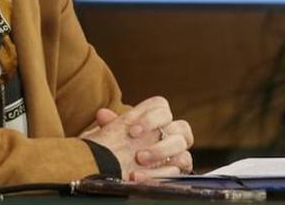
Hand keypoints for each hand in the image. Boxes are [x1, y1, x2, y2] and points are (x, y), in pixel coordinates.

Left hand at [80, 96, 194, 180]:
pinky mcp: (178, 169)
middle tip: (138, 154)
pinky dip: (164, 173)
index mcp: (156, 120)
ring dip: (161, 153)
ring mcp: (177, 151)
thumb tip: (102, 114)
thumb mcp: (113, 136)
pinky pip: (181, 167)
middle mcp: (170, 133)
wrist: (119, 170)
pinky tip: (144, 177)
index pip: (162, 107)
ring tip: (140, 162)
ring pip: (182, 144)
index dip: (150, 118)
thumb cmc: (120, 149)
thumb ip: (111, 125)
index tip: (133, 131)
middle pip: (181, 125)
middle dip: (159, 138)